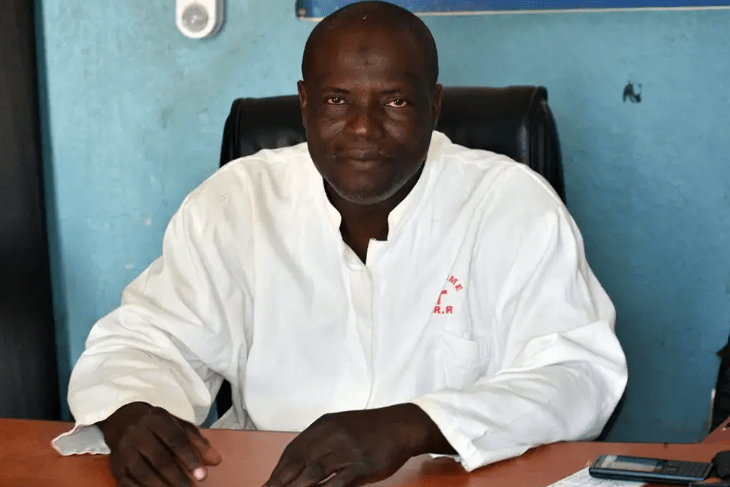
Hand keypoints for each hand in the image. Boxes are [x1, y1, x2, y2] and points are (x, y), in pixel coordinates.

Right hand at [98, 402, 221, 486]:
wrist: (123, 418)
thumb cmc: (156, 425)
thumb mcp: (178, 425)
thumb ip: (197, 441)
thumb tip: (216, 460)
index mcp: (156, 419)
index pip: (175, 440)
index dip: (190, 458)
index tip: (202, 475)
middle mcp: (137, 433)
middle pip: (159, 459)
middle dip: (177, 477)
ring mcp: (124, 450)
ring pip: (143, 473)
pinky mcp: (116, 464)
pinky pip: (128, 482)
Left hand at [263, 403, 453, 486]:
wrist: (401, 425)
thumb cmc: (370, 429)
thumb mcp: (341, 426)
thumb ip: (320, 443)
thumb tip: (297, 465)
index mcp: (325, 424)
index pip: (293, 449)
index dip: (279, 469)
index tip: (268, 483)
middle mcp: (333, 435)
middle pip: (299, 461)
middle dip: (280, 480)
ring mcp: (348, 450)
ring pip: (314, 473)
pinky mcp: (362, 465)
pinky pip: (338, 483)